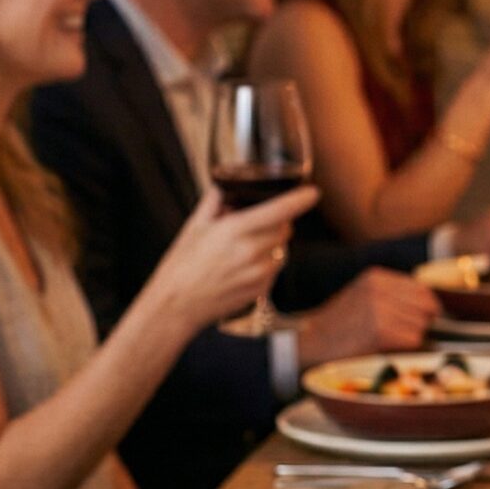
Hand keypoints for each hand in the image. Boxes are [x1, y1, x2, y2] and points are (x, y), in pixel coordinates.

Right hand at [149, 186, 317, 335]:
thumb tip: (227, 184)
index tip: (313, 193)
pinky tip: (243, 267)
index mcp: (235, 230)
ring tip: (244, 249)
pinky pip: (274, 269)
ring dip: (271, 245)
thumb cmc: (182, 264)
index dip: (300, 200)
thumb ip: (215, 201)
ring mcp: (258, 273)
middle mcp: (251, 252)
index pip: (280, 211)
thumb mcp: (195, 226)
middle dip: (276, 223)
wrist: (177, 304)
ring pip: (282, 249)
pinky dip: (266, 264)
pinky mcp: (261, 290)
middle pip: (284, 229)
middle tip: (254, 225)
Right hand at [293, 269, 440, 366]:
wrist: (309, 347)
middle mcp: (379, 289)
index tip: (424, 322)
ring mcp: (379, 309)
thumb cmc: (339, 327)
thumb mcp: (363, 298)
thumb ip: (393, 296)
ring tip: (391, 345)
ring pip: (422, 327)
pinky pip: (414, 341)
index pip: (423, 290)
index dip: (428, 309)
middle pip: (427, 309)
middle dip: (422, 325)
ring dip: (414, 340)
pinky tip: (389, 351)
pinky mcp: (380, 331)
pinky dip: (408, 350)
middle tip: (404, 338)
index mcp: (376, 277)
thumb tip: (434, 308)